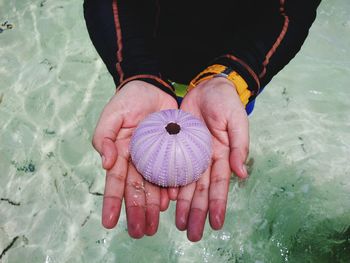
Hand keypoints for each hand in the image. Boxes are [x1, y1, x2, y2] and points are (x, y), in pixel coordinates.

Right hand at [92, 80, 177, 237]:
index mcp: (120, 154)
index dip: (112, 202)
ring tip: (154, 226)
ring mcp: (155, 159)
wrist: (152, 88)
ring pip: (153, 187)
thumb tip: (107, 164)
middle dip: (136, 212)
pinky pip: (172, 173)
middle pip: (136, 190)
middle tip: (139, 232)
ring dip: (152, 207)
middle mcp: (137, 161)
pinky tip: (171, 202)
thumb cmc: (128, 101)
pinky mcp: (172, 153)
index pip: (116, 182)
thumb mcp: (112, 115)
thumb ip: (104, 137)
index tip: (109, 223)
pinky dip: (170, 188)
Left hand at [176, 77, 248, 241]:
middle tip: (191, 234)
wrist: (207, 87)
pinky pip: (172, 168)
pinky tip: (165, 200)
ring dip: (182, 205)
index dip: (218, 205)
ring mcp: (191, 155)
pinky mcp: (176, 146)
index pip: (219, 185)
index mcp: (223, 156)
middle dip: (197, 212)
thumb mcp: (236, 121)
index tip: (216, 224)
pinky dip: (169, 185)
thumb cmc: (226, 102)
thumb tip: (242, 173)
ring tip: (177, 224)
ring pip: (186, 184)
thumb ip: (240, 146)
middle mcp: (206, 160)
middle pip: (200, 191)